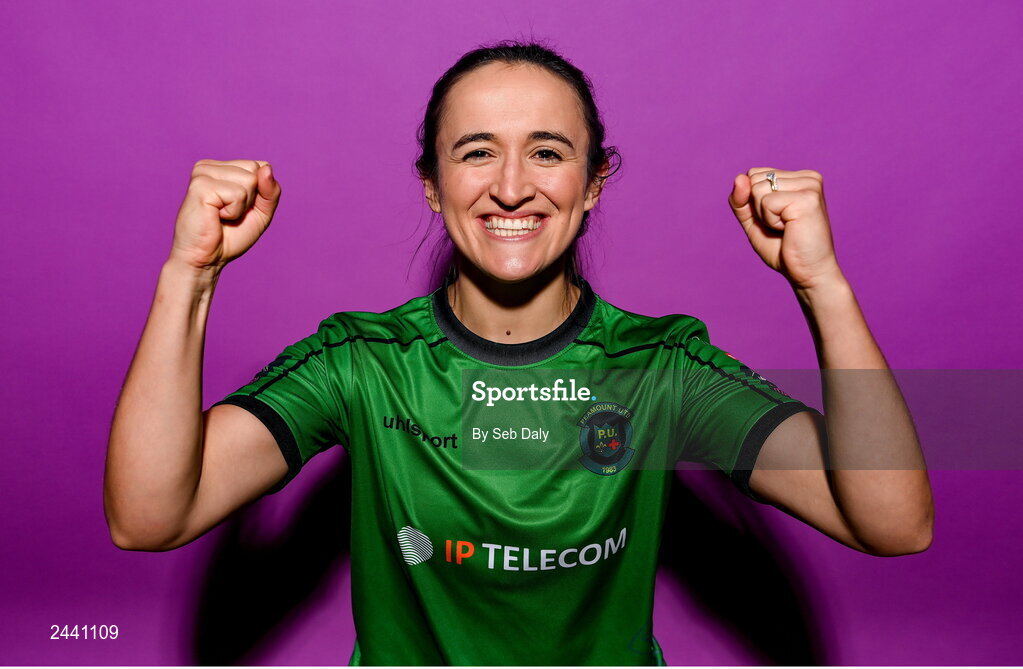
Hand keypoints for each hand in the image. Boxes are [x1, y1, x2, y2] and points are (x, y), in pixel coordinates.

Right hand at [170, 159, 281, 271]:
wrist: (206, 259)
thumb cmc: (230, 237)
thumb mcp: (261, 212)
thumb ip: (270, 191)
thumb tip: (267, 168)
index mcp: (221, 168)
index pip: (260, 166)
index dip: (260, 193)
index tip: (240, 208)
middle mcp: (209, 166)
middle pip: (255, 170)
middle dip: (252, 199)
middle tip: (229, 214)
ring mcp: (203, 173)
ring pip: (249, 180)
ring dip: (242, 206)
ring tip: (221, 215)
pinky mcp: (200, 185)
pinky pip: (237, 194)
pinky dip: (234, 211)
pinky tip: (216, 216)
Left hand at [728, 167, 841, 289]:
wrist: (807, 273)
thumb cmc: (784, 249)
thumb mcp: (753, 221)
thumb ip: (741, 200)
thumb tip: (739, 177)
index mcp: (798, 178)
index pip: (753, 174)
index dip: (753, 201)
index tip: (776, 218)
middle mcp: (807, 177)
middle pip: (754, 179)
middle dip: (757, 208)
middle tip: (782, 226)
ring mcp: (810, 185)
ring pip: (757, 189)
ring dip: (764, 216)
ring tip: (787, 228)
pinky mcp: (808, 198)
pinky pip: (766, 203)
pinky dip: (770, 221)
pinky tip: (790, 229)